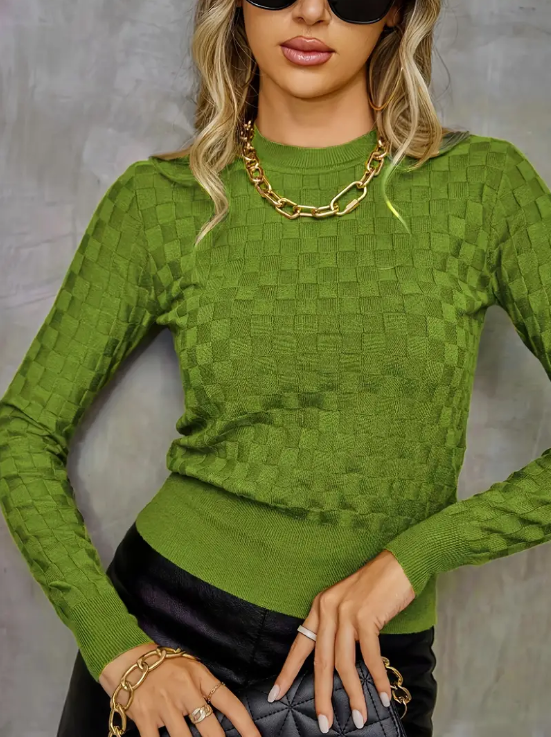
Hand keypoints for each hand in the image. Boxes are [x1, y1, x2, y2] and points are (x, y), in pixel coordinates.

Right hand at [99, 642, 262, 736]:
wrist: (128, 659)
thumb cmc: (163, 665)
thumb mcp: (190, 667)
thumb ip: (205, 687)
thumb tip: (224, 712)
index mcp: (199, 677)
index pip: (228, 702)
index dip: (245, 723)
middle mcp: (184, 691)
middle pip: (210, 728)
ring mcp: (164, 705)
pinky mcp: (145, 717)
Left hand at [268, 550, 414, 731]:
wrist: (399, 562)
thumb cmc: (376, 585)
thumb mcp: (348, 603)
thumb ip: (339, 629)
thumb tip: (337, 667)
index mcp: (320, 606)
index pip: (299, 645)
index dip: (287, 672)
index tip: (276, 694)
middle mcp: (328, 609)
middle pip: (320, 661)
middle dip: (321, 695)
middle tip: (323, 722)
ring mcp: (347, 612)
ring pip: (343, 663)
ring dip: (353, 694)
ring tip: (359, 716)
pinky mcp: (367, 616)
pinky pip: (370, 656)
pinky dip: (376, 679)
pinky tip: (381, 695)